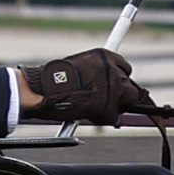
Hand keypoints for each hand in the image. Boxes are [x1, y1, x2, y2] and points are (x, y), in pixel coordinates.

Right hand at [28, 47, 161, 125]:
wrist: (43, 90)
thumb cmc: (54, 80)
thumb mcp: (79, 67)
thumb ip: (95, 73)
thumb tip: (104, 84)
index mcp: (104, 56)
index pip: (125, 67)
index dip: (119, 78)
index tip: (116, 85)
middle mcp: (112, 69)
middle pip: (130, 85)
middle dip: (122, 94)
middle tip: (107, 101)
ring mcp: (113, 86)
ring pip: (127, 101)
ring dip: (114, 106)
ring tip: (93, 107)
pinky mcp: (109, 104)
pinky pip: (113, 116)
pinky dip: (102, 118)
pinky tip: (87, 113)